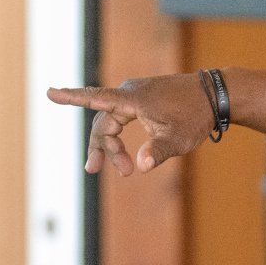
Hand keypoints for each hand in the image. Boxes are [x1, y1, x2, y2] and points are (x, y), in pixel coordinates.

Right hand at [47, 75, 216, 174]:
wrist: (215, 95)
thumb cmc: (196, 115)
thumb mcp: (178, 138)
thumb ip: (158, 151)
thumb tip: (141, 166)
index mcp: (133, 99)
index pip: (96, 99)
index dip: (72, 98)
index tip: (50, 93)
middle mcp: (130, 93)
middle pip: (104, 122)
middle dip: (104, 148)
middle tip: (105, 171)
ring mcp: (135, 95)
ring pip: (112, 122)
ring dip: (113, 146)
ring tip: (123, 170)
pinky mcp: (143, 99)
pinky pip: (121, 117)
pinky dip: (120, 136)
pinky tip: (121, 152)